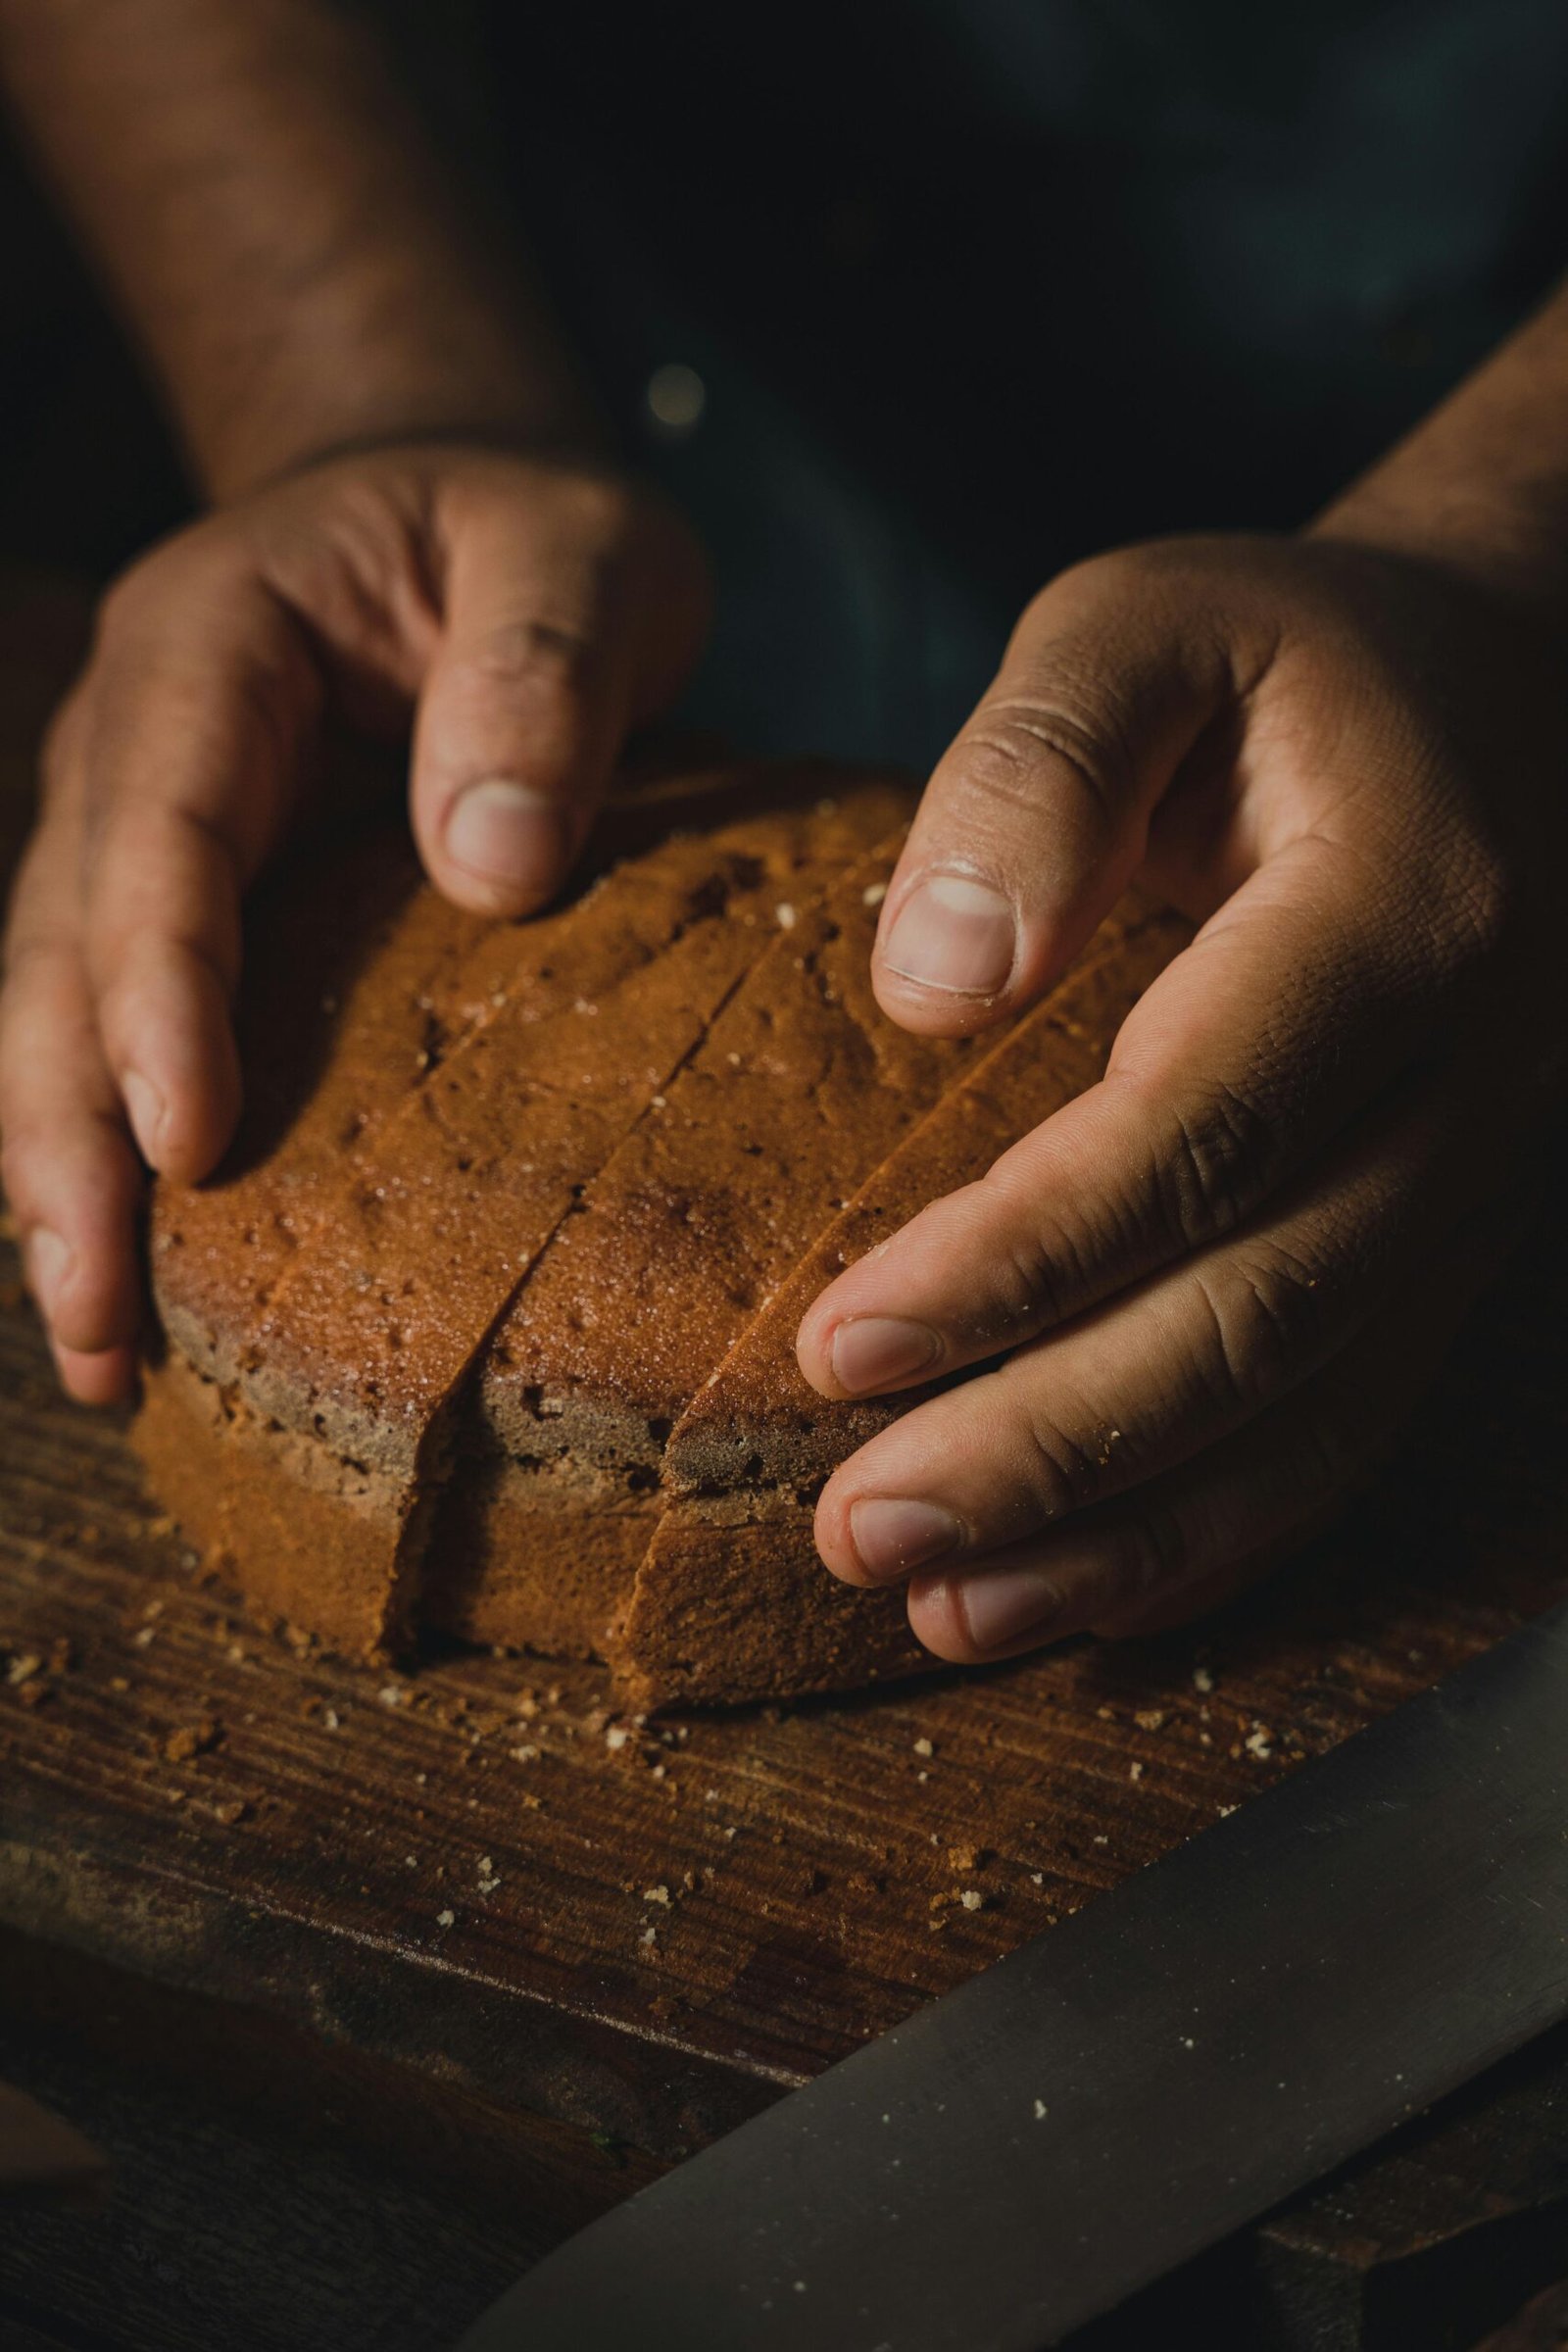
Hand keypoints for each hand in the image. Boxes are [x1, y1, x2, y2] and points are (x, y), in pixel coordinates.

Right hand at [0, 444, 707, 1401]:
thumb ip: (543, 675)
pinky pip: (119, 1035)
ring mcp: (139, 831)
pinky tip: (142, 1286)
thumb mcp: (580, 554)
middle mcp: (134, 749)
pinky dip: (119, 1156)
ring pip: (58, 1017)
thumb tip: (494, 864)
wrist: (461, 508)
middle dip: (65, 1142)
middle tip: (100, 1322)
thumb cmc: (526, 532)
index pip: (160, 835)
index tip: (188, 1145)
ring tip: (101, 1354)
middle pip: (59, 954)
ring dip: (62, 1185)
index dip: (158, 993)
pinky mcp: (185, 908)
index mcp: (208, 647)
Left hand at [798, 533, 1563, 1664]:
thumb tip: (933, 981)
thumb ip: (1038, 767)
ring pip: (1311, 1407)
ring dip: (1125, 1530)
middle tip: (861, 1530)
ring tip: (939, 1604)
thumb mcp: (1148, 622)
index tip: (840, 1347)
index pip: (1200, 1132)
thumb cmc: (1292, 658)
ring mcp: (1479, 1182)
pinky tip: (1081, 1598)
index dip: (1019, 1260)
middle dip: (1053, 1446)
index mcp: (1396, 916)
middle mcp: (1470, 1079)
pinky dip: (1221, 1532)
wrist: (1511, 696)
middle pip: (1258, 1312)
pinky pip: (1350, 1420)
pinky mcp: (1448, 1241)